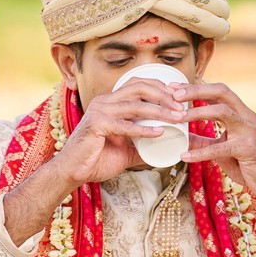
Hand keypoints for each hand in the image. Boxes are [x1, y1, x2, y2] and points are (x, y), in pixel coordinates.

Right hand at [56, 78, 187, 185]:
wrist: (74, 172)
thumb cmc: (97, 159)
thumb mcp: (127, 150)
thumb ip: (143, 145)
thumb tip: (166, 149)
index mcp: (112, 102)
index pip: (139, 84)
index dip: (161, 87)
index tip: (180, 97)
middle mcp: (105, 101)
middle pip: (140, 87)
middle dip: (164, 95)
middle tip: (182, 107)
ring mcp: (100, 111)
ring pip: (135, 104)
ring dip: (159, 110)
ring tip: (177, 118)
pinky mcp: (96, 125)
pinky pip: (124, 125)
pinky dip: (143, 129)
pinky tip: (159, 132)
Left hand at [175, 80, 255, 202]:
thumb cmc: (248, 163)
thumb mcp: (222, 148)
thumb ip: (203, 141)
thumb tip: (180, 136)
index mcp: (241, 113)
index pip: (218, 92)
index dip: (196, 88)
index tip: (174, 89)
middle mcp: (246, 116)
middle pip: (221, 92)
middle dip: (196, 90)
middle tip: (174, 95)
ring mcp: (248, 131)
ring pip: (222, 111)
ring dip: (198, 112)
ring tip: (178, 118)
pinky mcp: (247, 148)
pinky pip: (220, 147)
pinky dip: (201, 153)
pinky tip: (185, 157)